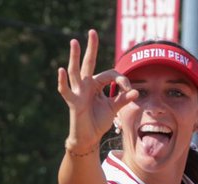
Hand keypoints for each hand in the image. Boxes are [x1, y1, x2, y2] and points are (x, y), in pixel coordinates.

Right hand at [56, 29, 137, 151]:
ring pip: (76, 71)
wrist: (89, 138)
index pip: (111, 74)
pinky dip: (63, 81)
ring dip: (75, 57)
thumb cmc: (98, 121)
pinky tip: (61, 70)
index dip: (122, 80)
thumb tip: (136, 92)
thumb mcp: (114, 108)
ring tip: (74, 42)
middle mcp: (86, 85)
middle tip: (92, 31)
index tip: (129, 90)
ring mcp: (78, 92)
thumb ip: (123, 99)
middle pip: (89, 63)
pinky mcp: (73, 102)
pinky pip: (65, 90)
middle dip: (91, 48)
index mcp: (96, 84)